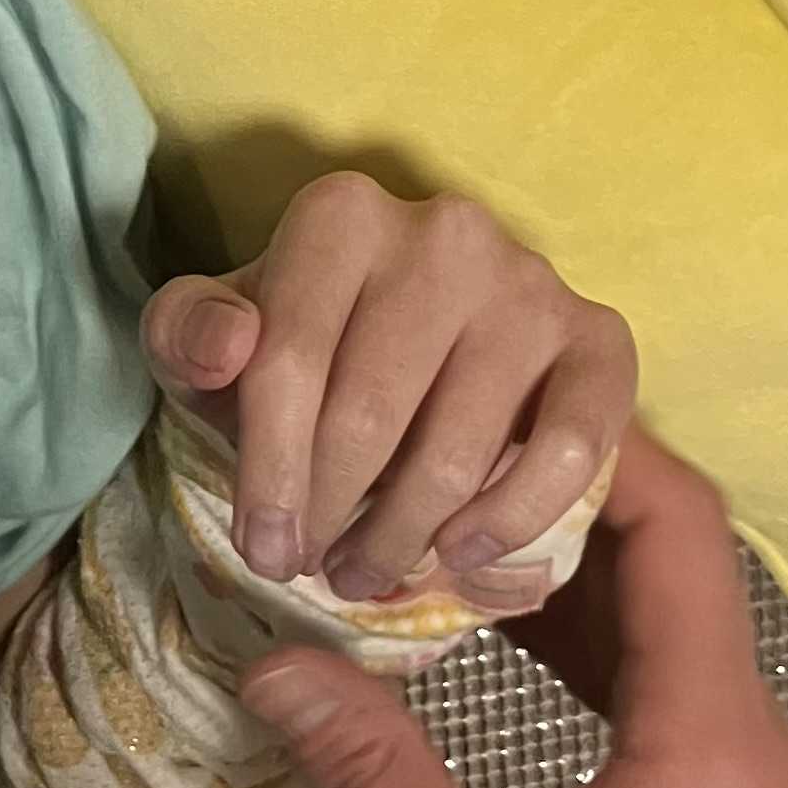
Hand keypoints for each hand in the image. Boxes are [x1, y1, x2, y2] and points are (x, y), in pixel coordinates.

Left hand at [141, 170, 635, 604]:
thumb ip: (188, 333)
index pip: (288, 360)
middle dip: (330, 513)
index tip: (261, 550)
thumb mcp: (216, 337)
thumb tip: (226, 343)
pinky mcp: (600, 338)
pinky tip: (459, 554)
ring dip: (403, 537)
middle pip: (369, 413)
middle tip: (313, 569)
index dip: (268, 472)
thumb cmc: (301, 345)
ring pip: (459, 449)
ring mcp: (530, 282)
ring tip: (367, 572)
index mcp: (341, 214)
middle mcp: (445, 231)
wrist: (416, 338)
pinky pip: (569, 450)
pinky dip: (510, 519)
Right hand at [235, 425, 787, 787]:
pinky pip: (664, 691)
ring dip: (561, 573)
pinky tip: (486, 640)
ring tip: (431, 528)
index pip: (677, 527)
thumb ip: (369, 774)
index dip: (584, 445)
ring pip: (668, 626)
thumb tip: (273, 656)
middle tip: (424, 447)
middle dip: (550, 494)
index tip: (472, 399)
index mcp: (708, 744)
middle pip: (674, 562)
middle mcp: (751, 748)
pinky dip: (581, 645)